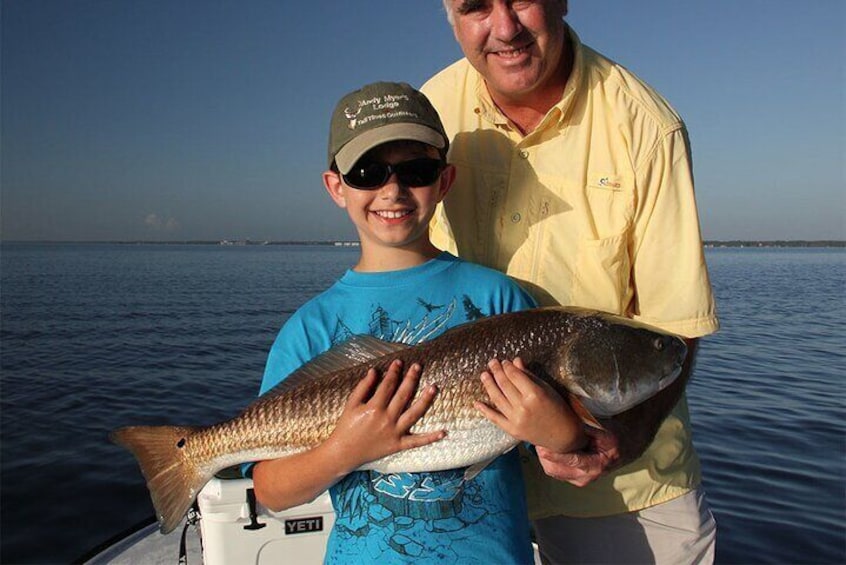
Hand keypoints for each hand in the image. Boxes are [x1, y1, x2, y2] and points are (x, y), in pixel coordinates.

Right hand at [325, 359, 444, 470]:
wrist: (343, 453)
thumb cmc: (346, 426)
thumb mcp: (351, 404)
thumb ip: (363, 387)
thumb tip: (374, 370)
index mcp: (374, 408)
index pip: (388, 385)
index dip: (394, 372)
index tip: (399, 362)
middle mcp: (386, 419)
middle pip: (403, 395)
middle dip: (411, 379)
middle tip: (418, 366)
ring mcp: (394, 433)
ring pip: (414, 414)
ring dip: (425, 401)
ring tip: (433, 387)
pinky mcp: (398, 445)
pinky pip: (417, 441)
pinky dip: (430, 438)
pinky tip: (444, 432)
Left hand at [474, 358, 585, 452]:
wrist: (563, 435)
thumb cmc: (558, 409)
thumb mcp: (547, 389)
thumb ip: (529, 375)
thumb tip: (516, 361)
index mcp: (535, 394)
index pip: (515, 376)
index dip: (508, 367)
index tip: (504, 361)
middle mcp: (524, 407)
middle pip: (504, 385)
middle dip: (497, 371)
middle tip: (492, 363)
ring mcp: (516, 419)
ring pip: (497, 398)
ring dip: (489, 385)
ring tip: (484, 375)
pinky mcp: (512, 430)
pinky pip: (495, 418)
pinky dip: (485, 410)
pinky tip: (477, 402)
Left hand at [534, 426, 620, 486]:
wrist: (624, 449)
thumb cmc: (613, 436)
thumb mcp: (604, 429)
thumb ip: (585, 427)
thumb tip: (565, 419)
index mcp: (595, 464)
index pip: (570, 460)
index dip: (554, 453)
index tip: (541, 444)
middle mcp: (586, 476)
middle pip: (555, 469)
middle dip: (543, 455)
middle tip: (536, 439)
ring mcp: (579, 479)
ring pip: (552, 471)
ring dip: (543, 457)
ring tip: (539, 441)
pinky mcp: (573, 478)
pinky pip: (555, 471)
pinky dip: (548, 460)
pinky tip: (547, 446)